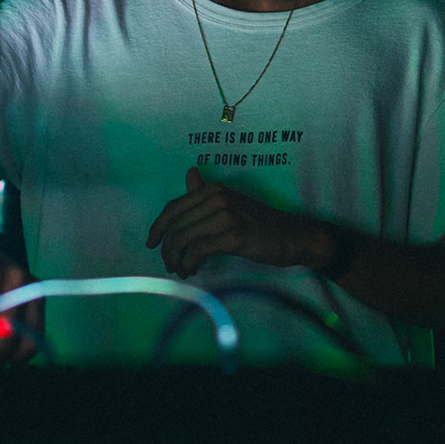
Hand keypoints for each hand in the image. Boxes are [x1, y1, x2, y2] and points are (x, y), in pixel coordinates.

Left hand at [145, 167, 325, 278]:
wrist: (293, 236)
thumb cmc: (261, 224)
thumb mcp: (231, 204)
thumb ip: (206, 193)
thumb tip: (190, 173)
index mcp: (214, 191)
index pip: (174, 207)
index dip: (158, 226)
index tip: (151, 243)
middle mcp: (217, 198)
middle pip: (176, 225)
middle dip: (167, 249)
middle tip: (170, 265)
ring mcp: (226, 215)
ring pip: (184, 238)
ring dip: (177, 259)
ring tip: (182, 270)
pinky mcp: (234, 235)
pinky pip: (198, 250)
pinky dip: (190, 263)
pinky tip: (193, 270)